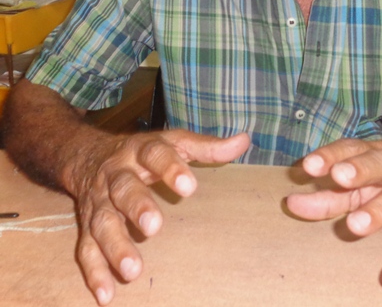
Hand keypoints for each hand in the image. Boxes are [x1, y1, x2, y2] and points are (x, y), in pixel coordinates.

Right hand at [66, 130, 249, 304]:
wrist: (88, 156)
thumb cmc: (144, 153)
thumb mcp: (174, 142)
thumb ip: (207, 147)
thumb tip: (244, 141)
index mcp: (141, 151)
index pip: (155, 154)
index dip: (170, 168)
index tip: (189, 186)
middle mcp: (117, 174)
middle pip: (124, 188)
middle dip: (137, 206)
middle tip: (154, 226)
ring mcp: (99, 201)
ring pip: (102, 222)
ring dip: (115, 246)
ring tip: (133, 270)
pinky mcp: (87, 225)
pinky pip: (86, 249)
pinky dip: (95, 272)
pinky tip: (108, 295)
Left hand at [286, 139, 381, 287]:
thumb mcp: (363, 189)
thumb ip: (328, 196)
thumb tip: (291, 203)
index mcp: (380, 155)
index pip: (354, 148)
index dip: (332, 154)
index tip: (309, 165)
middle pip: (381, 164)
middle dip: (360, 169)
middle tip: (339, 176)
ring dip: (379, 210)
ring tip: (355, 225)